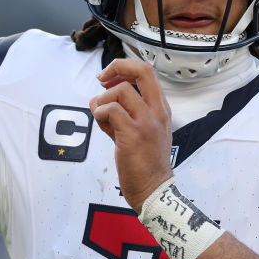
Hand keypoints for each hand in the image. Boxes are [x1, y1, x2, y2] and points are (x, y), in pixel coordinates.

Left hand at [90, 58, 173, 210]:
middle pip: (142, 70)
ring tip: (102, 117)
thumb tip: (98, 99)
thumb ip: (120, 114)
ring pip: (121, 91)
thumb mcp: (139, 132)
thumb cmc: (145, 164)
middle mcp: (157, 111)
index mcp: (161, 108)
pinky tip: (102, 124)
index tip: (109, 77)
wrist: (154, 190)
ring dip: (103, 101)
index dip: (125, 67)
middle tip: (102, 79)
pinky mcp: (133, 134)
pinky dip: (100, 114)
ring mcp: (147, 122)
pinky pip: (111, 110)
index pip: (147, 72)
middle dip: (117, 67)